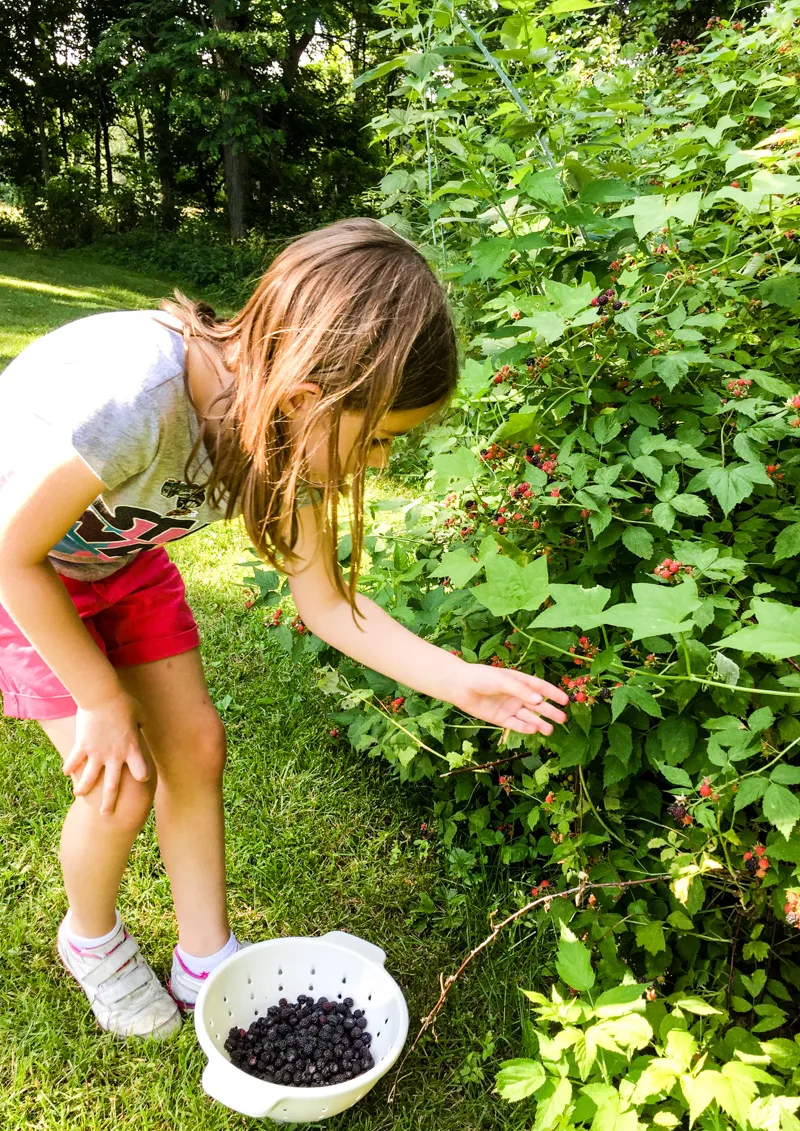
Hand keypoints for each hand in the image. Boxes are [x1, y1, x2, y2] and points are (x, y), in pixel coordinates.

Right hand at [62, 691, 150, 815]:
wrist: (102, 696)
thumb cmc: (123, 701)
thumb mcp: (139, 713)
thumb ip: (141, 724)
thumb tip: (141, 726)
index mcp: (132, 748)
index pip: (141, 771)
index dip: (142, 775)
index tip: (140, 779)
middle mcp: (115, 756)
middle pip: (113, 786)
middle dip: (109, 803)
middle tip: (106, 815)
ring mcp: (97, 753)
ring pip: (89, 779)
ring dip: (84, 789)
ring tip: (80, 795)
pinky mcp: (82, 747)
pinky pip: (74, 762)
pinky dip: (70, 768)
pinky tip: (67, 773)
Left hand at [449, 662, 568, 735]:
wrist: (459, 686)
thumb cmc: (481, 677)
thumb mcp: (502, 680)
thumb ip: (521, 691)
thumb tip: (540, 701)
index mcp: (519, 681)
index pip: (540, 688)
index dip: (553, 694)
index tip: (565, 701)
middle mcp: (517, 695)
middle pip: (537, 705)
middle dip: (550, 712)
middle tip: (563, 719)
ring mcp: (509, 707)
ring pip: (528, 717)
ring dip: (539, 723)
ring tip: (550, 730)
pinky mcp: (501, 718)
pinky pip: (515, 724)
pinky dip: (524, 727)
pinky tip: (533, 730)